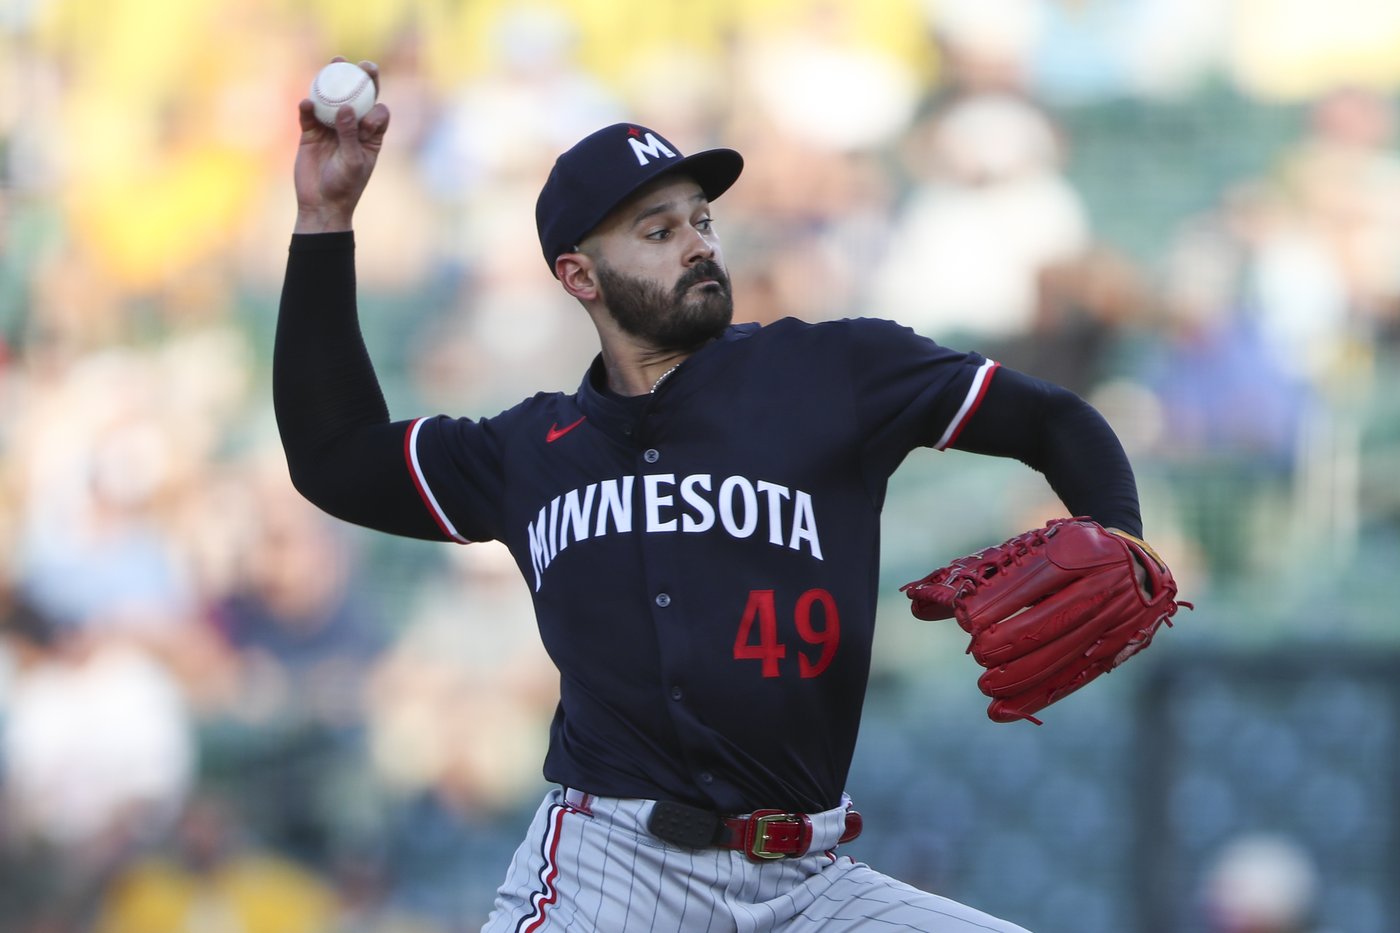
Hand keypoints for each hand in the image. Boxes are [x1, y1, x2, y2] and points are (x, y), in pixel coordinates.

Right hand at [293, 58, 389, 233]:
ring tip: (334, 63)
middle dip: (362, 79)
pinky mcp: (310, 132)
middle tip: (361, 65)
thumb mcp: (353, 162)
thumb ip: (350, 135)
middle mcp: (352, 128)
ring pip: (333, 100)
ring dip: (333, 82)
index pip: (378, 113)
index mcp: (370, 137)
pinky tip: (307, 103)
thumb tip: (347, 107)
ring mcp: (331, 128)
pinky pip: (310, 115)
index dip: (377, 104)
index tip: (370, 110)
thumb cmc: (345, 186)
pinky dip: (308, 107)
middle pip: (359, 98)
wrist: (320, 204)